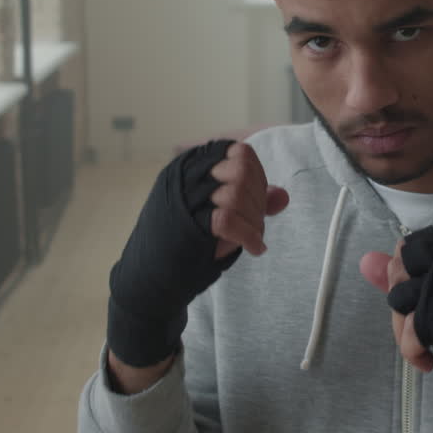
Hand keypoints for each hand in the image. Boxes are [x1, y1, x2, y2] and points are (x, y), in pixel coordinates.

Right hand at [107, 140, 288, 368]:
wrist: (149, 279)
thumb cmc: (186, 243)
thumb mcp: (219, 214)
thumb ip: (250, 202)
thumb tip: (283, 196)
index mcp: (190, 166)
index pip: (239, 153)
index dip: (258, 177)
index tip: (256, 202)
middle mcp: (184, 177)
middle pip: (242, 169)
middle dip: (258, 198)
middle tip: (255, 223)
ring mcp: (183, 199)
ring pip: (236, 192)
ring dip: (255, 219)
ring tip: (253, 239)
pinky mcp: (186, 225)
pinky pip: (228, 219)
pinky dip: (250, 236)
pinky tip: (256, 248)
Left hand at [361, 226, 432, 432]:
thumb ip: (409, 278)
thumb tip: (365, 260)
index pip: (415, 245)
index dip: (406, 276)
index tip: (415, 302)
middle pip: (403, 267)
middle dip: (400, 304)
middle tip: (416, 334)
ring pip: (403, 294)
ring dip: (404, 331)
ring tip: (423, 351)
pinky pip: (414, 323)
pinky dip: (412, 347)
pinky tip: (427, 361)